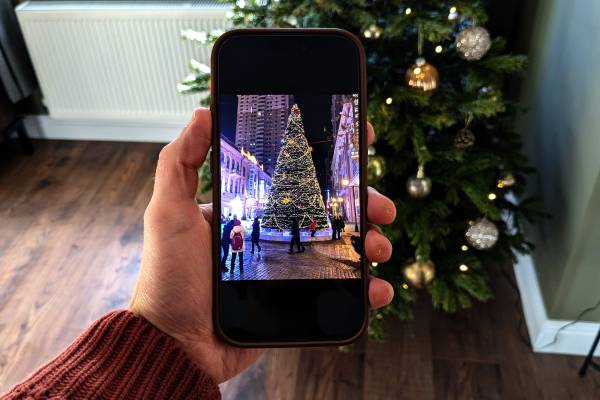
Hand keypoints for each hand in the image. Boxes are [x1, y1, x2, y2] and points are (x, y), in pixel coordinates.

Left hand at [129, 108, 395, 382]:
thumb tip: (202, 111)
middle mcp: (276, 234)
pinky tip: (377, 288)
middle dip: (363, 203)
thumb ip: (180, 162)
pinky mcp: (298, 301)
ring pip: (342, 247)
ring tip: (378, 248)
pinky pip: (340, 292)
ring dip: (369, 242)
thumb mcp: (168, 212)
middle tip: (380, 207)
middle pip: (330, 210)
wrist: (176, 343)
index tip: (358, 143)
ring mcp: (289, 268)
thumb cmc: (168, 276)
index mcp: (252, 209)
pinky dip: (366, 289)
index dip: (330, 162)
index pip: (299, 177)